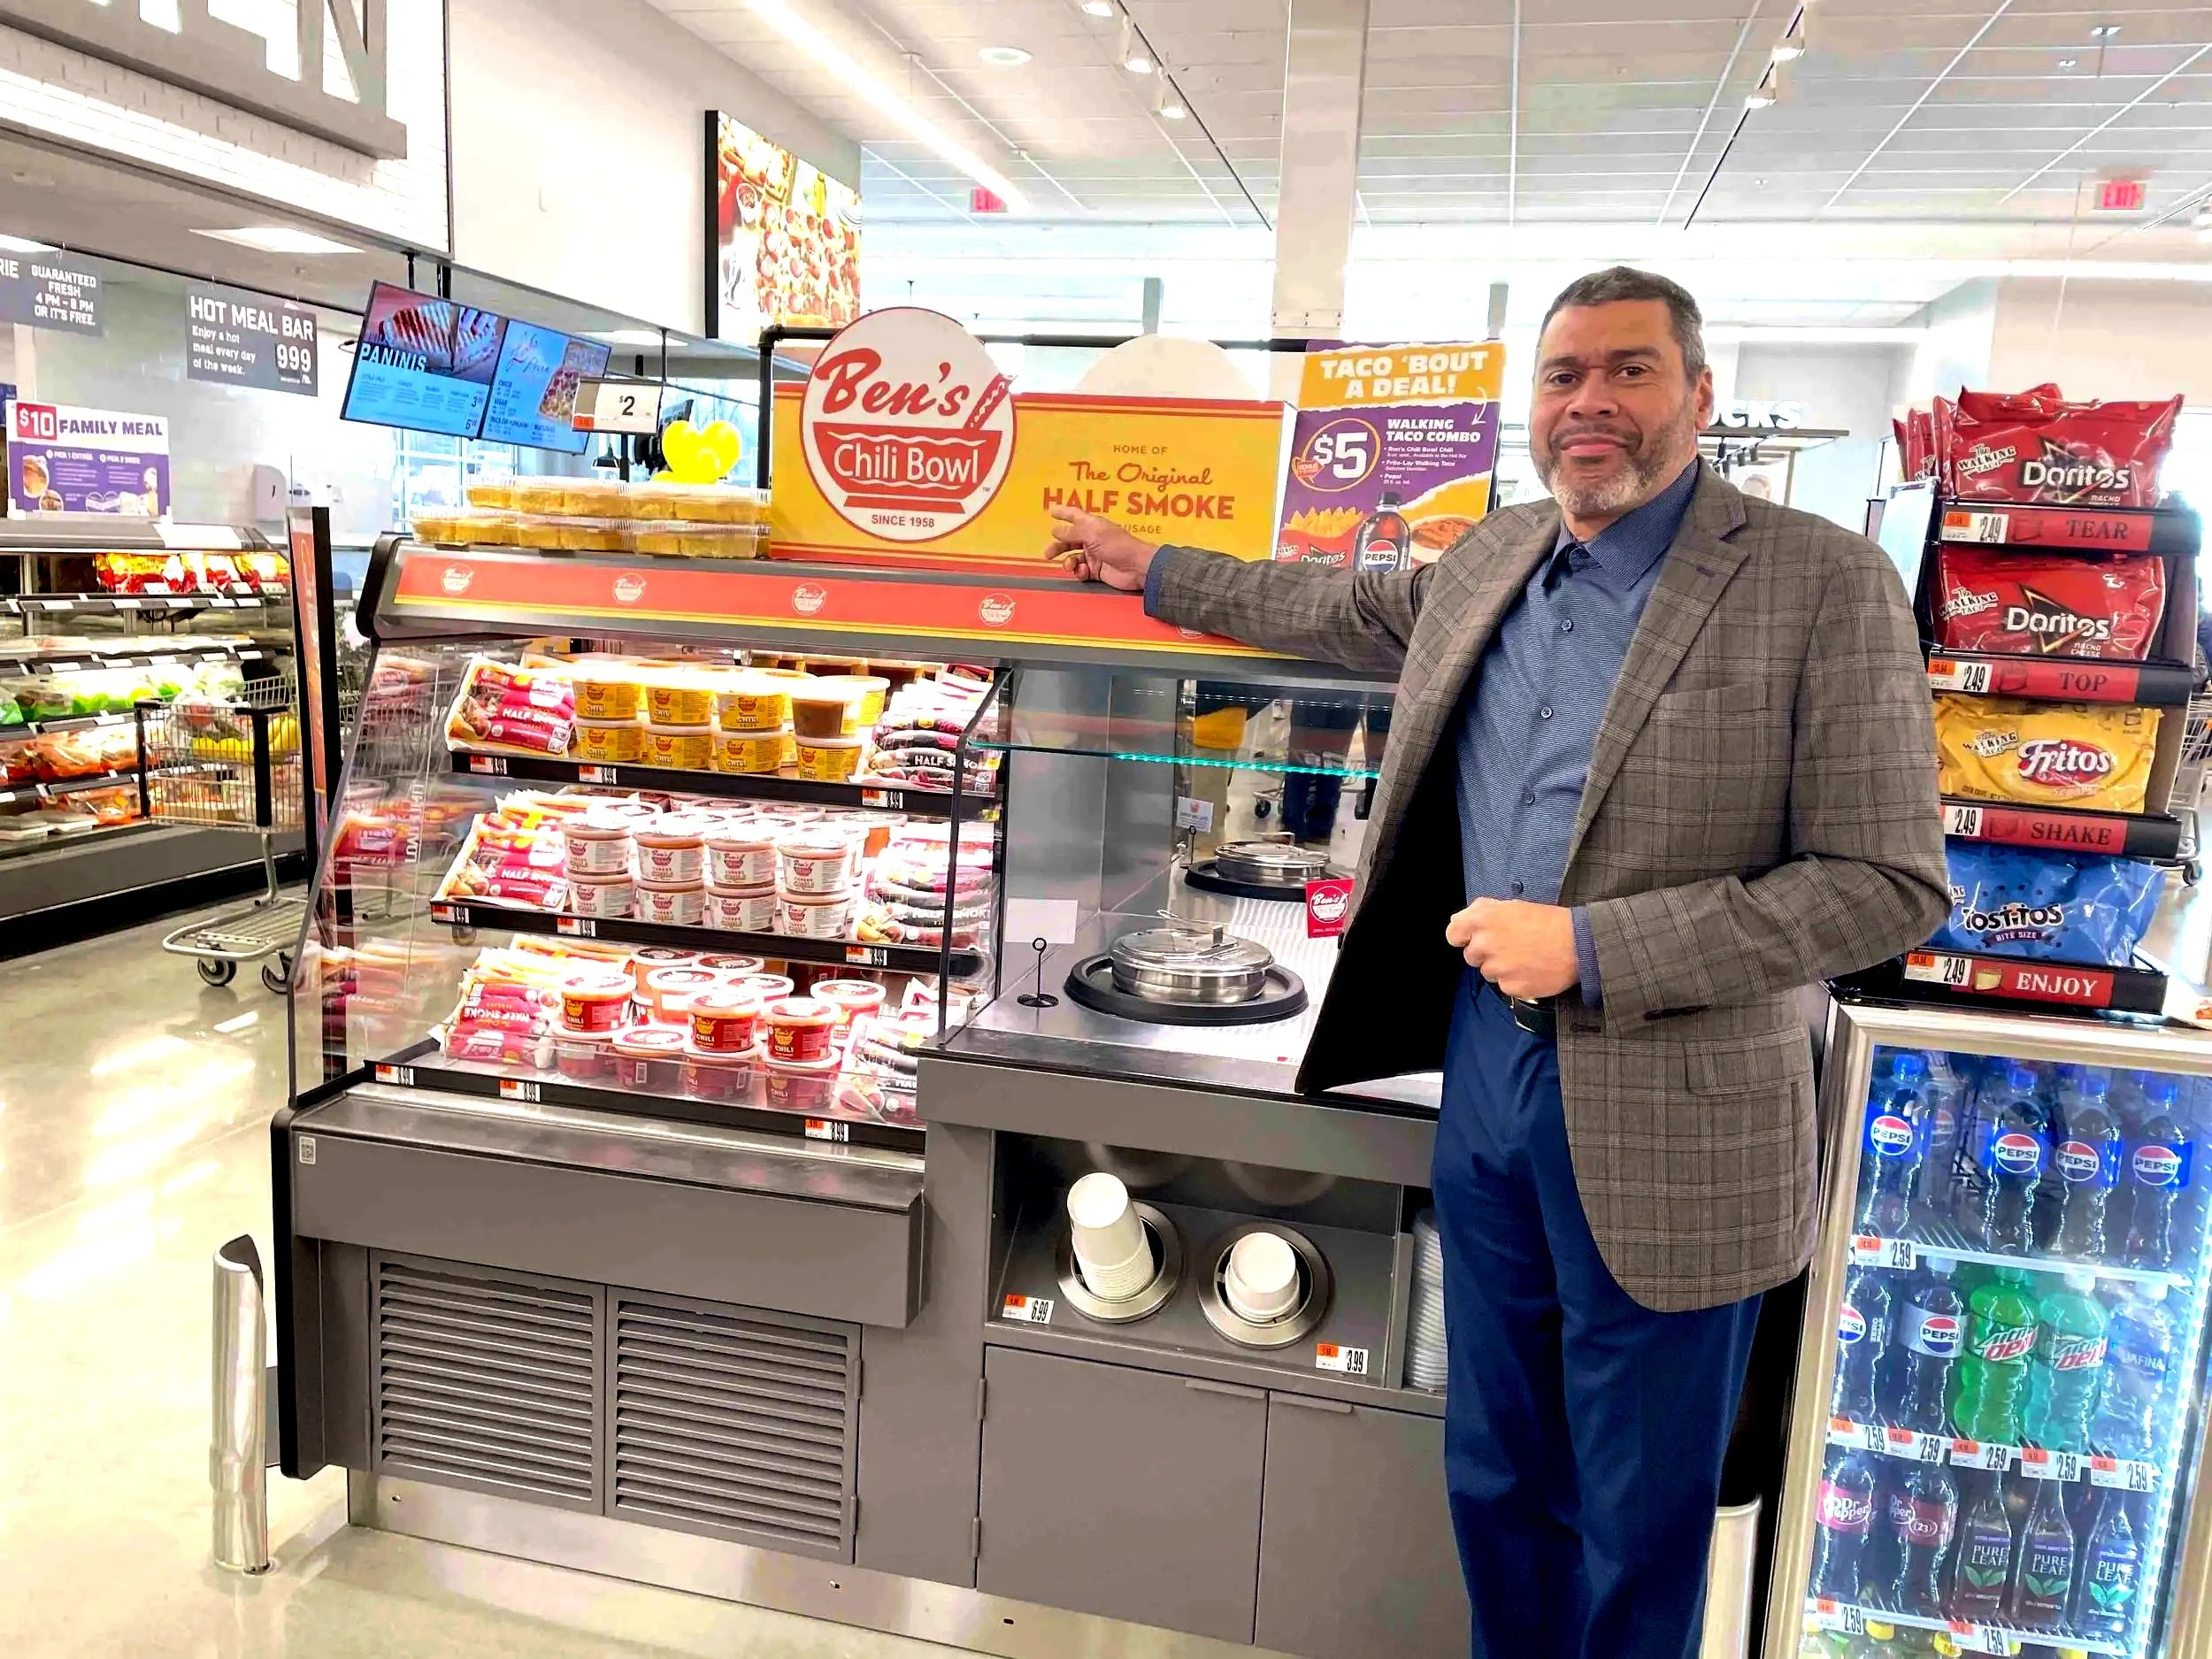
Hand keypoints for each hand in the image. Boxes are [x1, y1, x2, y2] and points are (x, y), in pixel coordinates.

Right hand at [1048, 505, 1158, 591]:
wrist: (1136, 568)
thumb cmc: (1116, 545)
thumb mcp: (1092, 534)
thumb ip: (1071, 532)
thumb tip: (1054, 530)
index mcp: (1092, 525)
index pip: (1075, 515)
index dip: (1063, 512)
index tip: (1051, 511)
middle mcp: (1092, 539)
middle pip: (1069, 540)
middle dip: (1058, 546)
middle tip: (1047, 554)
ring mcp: (1094, 555)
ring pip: (1073, 557)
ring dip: (1068, 562)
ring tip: (1069, 566)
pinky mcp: (1096, 571)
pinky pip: (1081, 571)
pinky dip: (1079, 572)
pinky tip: (1084, 572)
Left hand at [1445, 899, 1579, 999]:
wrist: (1578, 944)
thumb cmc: (1548, 921)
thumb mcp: (1513, 905)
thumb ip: (1482, 911)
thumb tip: (1459, 920)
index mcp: (1483, 920)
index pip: (1453, 934)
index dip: (1463, 936)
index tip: (1473, 938)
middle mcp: (1485, 944)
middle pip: (1471, 956)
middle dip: (1486, 952)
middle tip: (1510, 946)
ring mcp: (1497, 968)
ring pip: (1488, 972)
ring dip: (1501, 967)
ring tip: (1524, 956)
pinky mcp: (1511, 987)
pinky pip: (1504, 986)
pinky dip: (1515, 980)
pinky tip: (1531, 969)